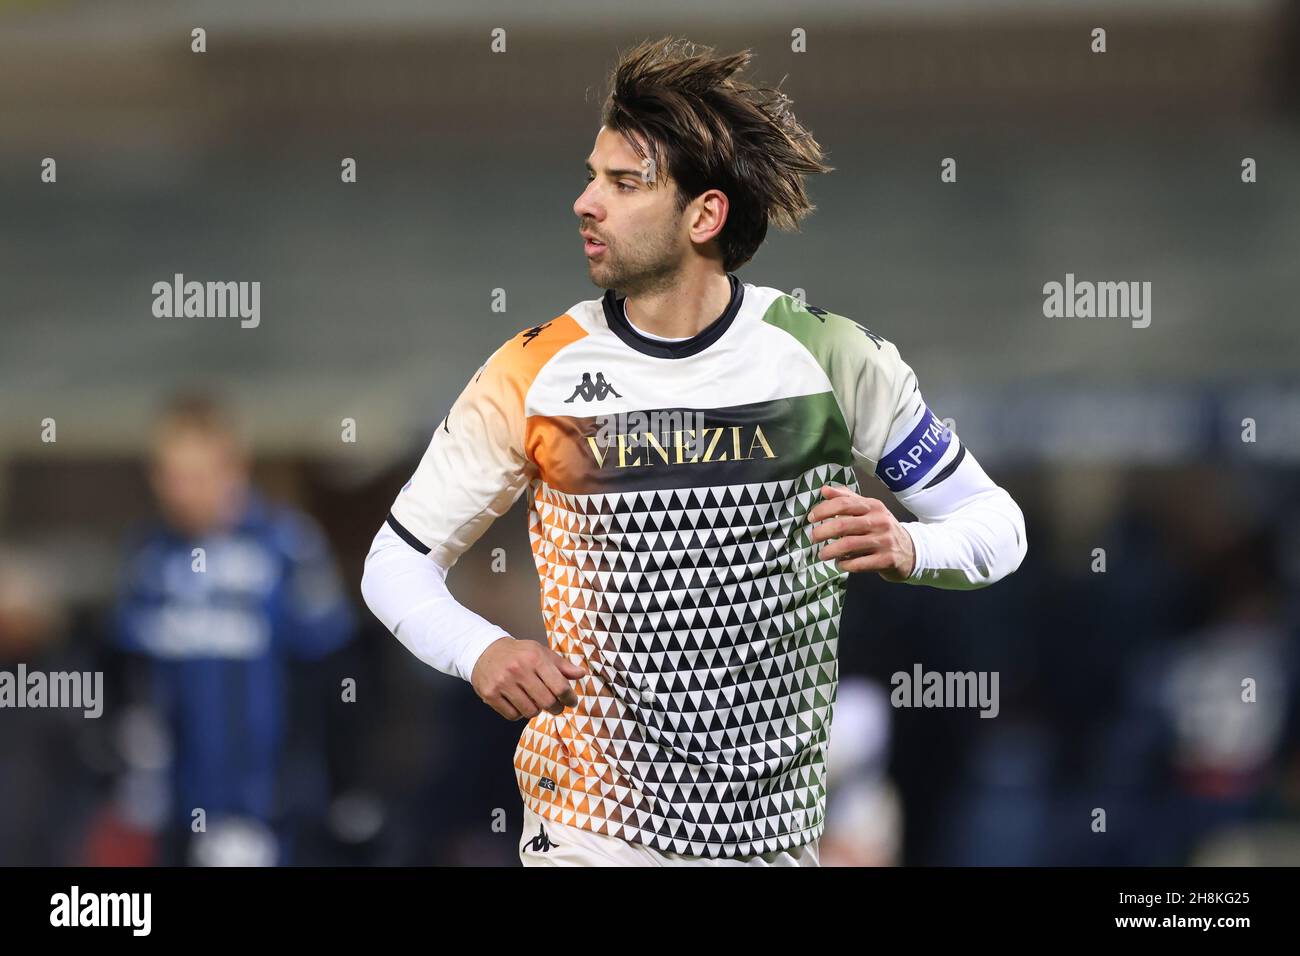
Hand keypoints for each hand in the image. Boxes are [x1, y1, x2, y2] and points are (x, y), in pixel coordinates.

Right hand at [470, 636, 588, 720]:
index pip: (560, 686)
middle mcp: (518, 670)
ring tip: (535, 702)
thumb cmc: (519, 653)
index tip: (571, 701)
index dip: (569, 698)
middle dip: (555, 708)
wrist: (485, 651)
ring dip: (536, 710)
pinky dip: (519, 713)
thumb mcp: (541, 653)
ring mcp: (503, 683)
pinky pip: (513, 716)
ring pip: (530, 712)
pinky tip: (519, 703)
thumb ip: (562, 665)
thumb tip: (581, 674)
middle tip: (556, 707)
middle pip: (547, 702)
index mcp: (535, 658)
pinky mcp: (490, 694)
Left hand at [808, 483, 915, 581]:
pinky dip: (844, 564)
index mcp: (873, 506)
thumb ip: (846, 499)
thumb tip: (824, 490)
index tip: (811, 518)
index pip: (844, 504)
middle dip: (822, 532)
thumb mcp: (869, 510)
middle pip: (843, 524)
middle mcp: (879, 521)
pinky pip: (858, 564)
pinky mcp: (886, 560)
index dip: (823, 510)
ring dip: (830, 551)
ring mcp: (884, 541)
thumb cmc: (883, 529)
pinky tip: (840, 563)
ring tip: (822, 554)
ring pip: (849, 545)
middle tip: (813, 538)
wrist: (911, 551)